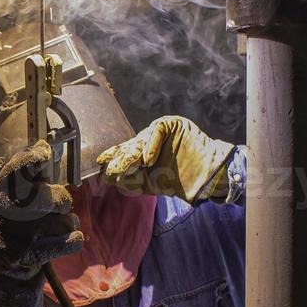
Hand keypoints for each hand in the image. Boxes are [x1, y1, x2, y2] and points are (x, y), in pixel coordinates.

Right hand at [0, 140, 84, 281]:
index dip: (33, 157)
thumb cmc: (10, 221)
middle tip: (59, 204)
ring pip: (66, 220)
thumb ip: (26, 174)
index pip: (16, 168)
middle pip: (50, 196)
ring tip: (58, 225)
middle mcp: (5, 211)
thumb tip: (43, 145)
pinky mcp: (30, 255)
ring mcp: (17, 235)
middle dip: (61, 199)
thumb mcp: (8, 196)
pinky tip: (63, 239)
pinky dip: (74, 239)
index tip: (44, 153)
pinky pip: (72, 241)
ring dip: (68, 222)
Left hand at [95, 116, 233, 201]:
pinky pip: (157, 131)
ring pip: (141, 139)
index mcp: (142, 150)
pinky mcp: (174, 124)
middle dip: (120, 159)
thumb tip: (108, 177)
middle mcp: (149, 138)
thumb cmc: (178, 181)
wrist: (206, 177)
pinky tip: (148, 161)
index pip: (124, 151)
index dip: (112, 157)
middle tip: (111, 170)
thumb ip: (131, 179)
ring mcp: (161, 130)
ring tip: (125, 167)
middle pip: (130, 145)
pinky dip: (152, 146)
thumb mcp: (149, 183)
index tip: (100, 165)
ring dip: (132, 155)